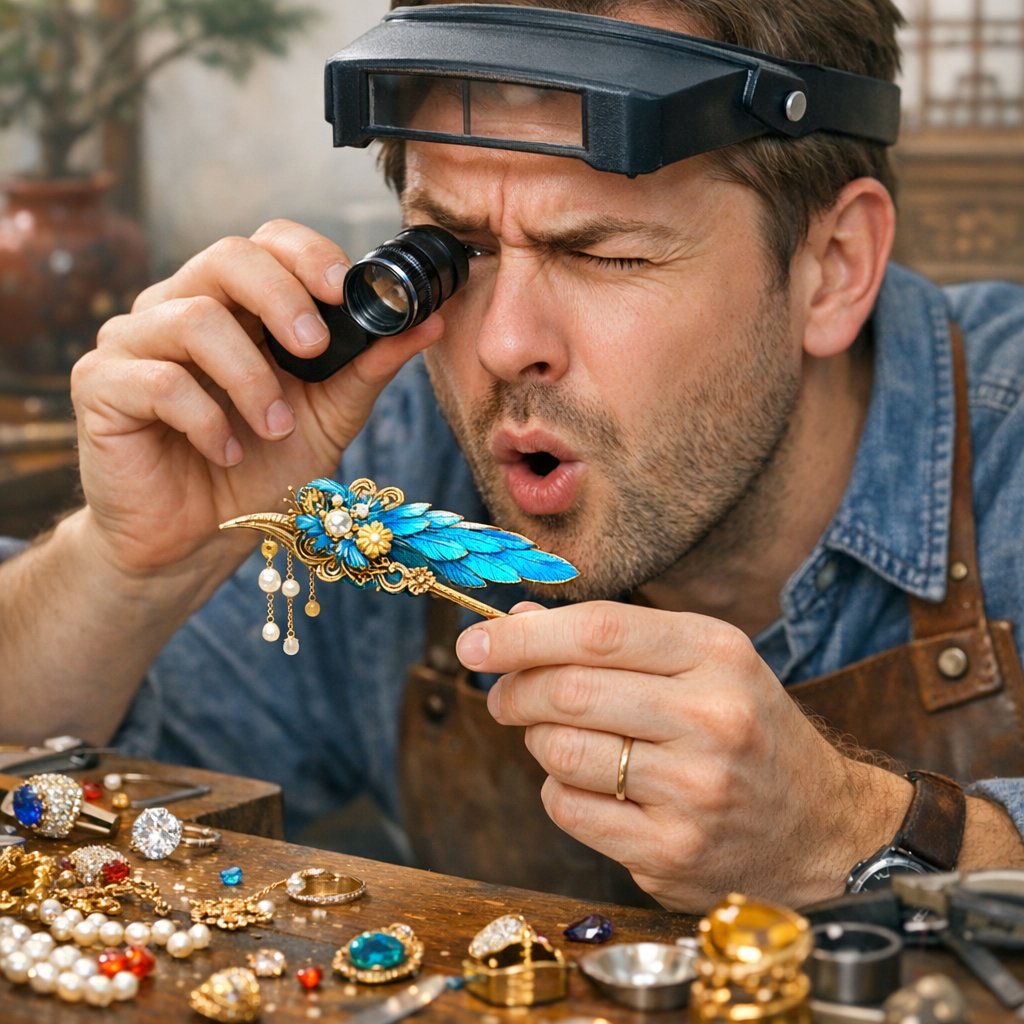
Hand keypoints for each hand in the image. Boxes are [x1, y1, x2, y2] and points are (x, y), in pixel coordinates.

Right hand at [70, 219, 443, 581]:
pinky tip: (224, 451)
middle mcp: (181, 308)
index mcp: (238, 306)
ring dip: (250, 377)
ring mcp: (135, 343)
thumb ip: (369, 367)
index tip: (347, 290)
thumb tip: (431, 322)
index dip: (308, 255)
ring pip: (193, 318)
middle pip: (227, 257)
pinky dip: (206, 419)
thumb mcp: (329, 416)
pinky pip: (158, 380)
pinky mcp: (101, 386)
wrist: (197, 540)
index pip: (267, 243)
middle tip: (314, 349)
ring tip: (274, 426)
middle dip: (283, 299)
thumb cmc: (260, 469)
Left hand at [457, 601, 908, 911]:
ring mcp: (693, 792)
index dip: (521, 636)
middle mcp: (712, 718)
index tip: (473, 642)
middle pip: (567, 692)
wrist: (822, 827)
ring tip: (558, 737)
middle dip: (514, 689)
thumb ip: (611, 638)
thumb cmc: (747, 728)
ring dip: (537, 741)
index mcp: (717, 653)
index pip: (595, 631)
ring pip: (558, 753)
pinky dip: (559, 790)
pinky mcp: (671, 853)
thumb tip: (519, 622)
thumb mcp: (700, 663)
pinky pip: (569, 809)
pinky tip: (591, 784)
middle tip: (502, 693)